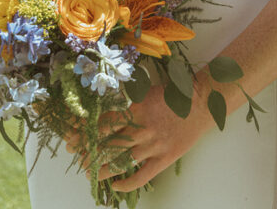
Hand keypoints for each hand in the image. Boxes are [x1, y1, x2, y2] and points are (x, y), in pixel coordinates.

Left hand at [90, 75, 214, 190]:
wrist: (203, 101)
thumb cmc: (175, 92)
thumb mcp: (147, 90)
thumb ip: (128, 99)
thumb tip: (105, 105)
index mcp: (136, 108)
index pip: (103, 123)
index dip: (86, 133)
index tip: (74, 138)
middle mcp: (142, 128)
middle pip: (108, 144)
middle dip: (90, 153)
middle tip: (79, 159)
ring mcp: (153, 144)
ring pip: (121, 161)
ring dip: (103, 169)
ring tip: (91, 173)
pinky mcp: (165, 157)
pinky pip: (143, 175)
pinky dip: (127, 182)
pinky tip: (116, 185)